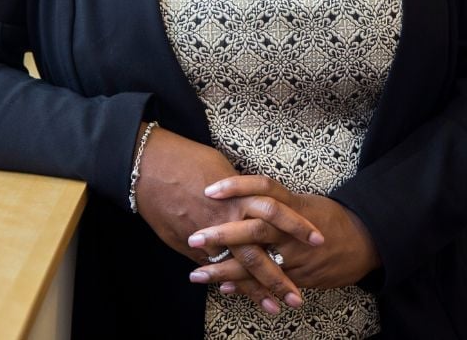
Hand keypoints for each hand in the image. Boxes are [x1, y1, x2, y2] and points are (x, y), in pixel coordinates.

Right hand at [133, 128, 321, 309]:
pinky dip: (227, 283)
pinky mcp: (188, 246)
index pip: (276, 213)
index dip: (297, 228)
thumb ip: (238, 189)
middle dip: (281, 276)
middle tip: (300, 297)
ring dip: (257, 290)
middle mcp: (226, 218)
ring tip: (276, 309)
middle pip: (260, 251)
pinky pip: (213, 269)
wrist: (148, 166)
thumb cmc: (186, 159)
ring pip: (237, 267)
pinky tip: (238, 297)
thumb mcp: (220, 166)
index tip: (318, 241)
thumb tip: (252, 197)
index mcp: (239, 194)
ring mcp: (207, 235)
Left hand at [188, 175, 380, 300]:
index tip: (209, 189)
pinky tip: (225, 289)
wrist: (365, 241)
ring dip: (226, 270)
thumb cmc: (329, 216)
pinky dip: (247, 287)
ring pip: (258, 261)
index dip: (236, 187)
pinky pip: (270, 282)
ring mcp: (297, 253)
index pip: (262, 188)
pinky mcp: (301, 275)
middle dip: (223, 234)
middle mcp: (293, 227)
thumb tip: (240, 195)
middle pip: (255, 227)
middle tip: (195, 236)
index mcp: (292, 202)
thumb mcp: (303, 200)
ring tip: (198, 273)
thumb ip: (274, 201)